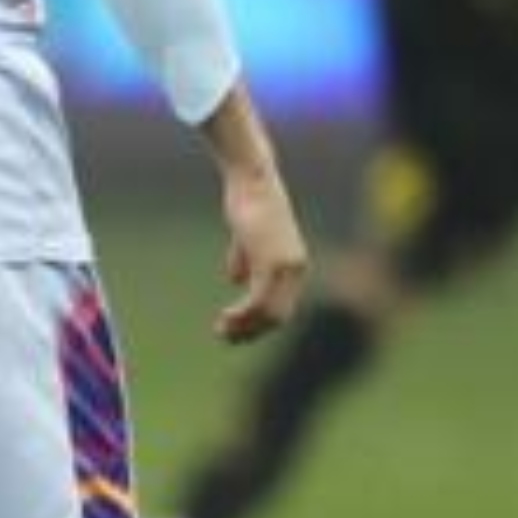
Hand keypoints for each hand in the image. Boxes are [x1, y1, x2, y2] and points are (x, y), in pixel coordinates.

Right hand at [215, 163, 307, 343]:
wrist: (253, 181)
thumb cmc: (249, 202)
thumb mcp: (248, 235)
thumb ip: (245, 257)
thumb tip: (234, 279)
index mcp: (295, 265)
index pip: (282, 306)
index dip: (258, 322)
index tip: (234, 327)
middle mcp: (296, 270)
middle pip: (278, 317)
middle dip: (251, 331)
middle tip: (224, 337)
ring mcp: (286, 268)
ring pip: (269, 314)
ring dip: (245, 327)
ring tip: (221, 331)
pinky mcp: (272, 264)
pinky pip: (258, 301)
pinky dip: (242, 315)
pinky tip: (226, 317)